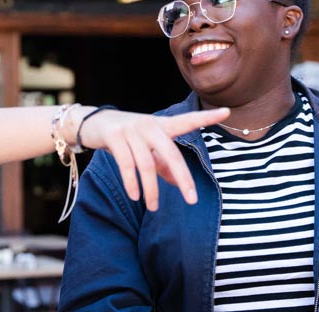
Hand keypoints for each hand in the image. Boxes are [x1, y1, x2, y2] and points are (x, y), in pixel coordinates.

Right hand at [76, 107, 229, 210]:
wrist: (91, 123)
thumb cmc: (126, 138)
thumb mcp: (147, 148)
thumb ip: (163, 164)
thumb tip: (177, 182)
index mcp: (162, 125)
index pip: (188, 120)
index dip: (207, 117)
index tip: (227, 112)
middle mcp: (150, 125)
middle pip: (172, 154)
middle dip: (183, 179)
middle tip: (192, 200)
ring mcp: (132, 130)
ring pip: (147, 164)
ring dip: (151, 189)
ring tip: (153, 207)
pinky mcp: (115, 136)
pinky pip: (126, 164)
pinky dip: (132, 183)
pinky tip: (135, 196)